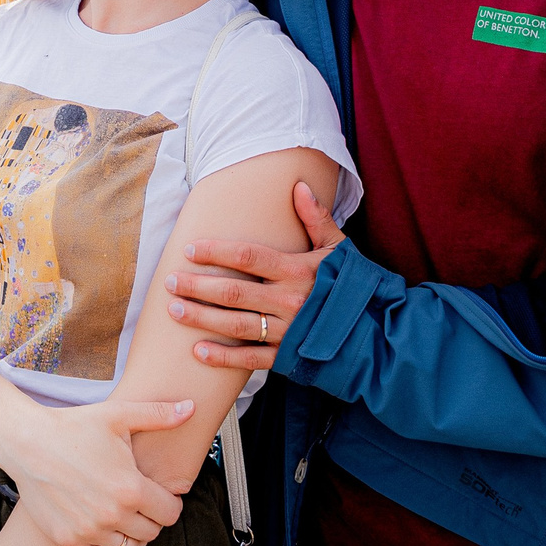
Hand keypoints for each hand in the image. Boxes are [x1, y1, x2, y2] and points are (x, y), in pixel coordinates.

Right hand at [0, 397, 193, 545]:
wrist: (27, 442)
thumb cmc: (73, 426)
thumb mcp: (118, 415)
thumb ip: (159, 415)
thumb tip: (191, 408)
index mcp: (130, 488)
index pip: (170, 512)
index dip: (171, 502)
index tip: (162, 494)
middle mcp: (112, 515)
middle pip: (152, 532)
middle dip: (153, 518)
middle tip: (143, 503)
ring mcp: (89, 531)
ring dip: (133, 536)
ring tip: (126, 517)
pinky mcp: (68, 540)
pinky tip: (111, 538)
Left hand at [168, 182, 344, 370]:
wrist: (376, 333)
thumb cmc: (354, 286)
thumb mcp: (339, 248)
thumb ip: (317, 218)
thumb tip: (298, 186)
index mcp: (298, 270)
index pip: (249, 256)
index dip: (216, 251)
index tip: (190, 249)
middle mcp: (289, 301)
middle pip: (234, 292)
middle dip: (197, 286)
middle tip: (169, 281)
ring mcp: (287, 331)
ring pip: (236, 325)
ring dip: (202, 318)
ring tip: (174, 310)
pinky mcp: (287, 357)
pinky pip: (250, 359)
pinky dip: (223, 357)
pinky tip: (198, 351)